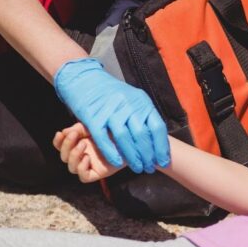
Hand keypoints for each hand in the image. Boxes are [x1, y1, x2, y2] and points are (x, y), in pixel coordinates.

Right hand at [53, 57, 170, 173]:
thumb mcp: (133, 99)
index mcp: (141, 101)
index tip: (163, 161)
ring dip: (132, 157)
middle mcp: (127, 105)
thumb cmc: (112, 94)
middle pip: (142, 135)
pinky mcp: (93, 117)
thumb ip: (144, 116)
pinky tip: (118, 164)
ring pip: (124, 138)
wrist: (85, 78)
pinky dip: (111, 153)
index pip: (156, 127)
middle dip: (148, 155)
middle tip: (150, 168)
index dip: (161, 147)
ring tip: (138, 168)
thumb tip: (158, 139)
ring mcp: (110, 110)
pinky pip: (104, 139)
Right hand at [53, 123, 122, 182]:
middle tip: (75, 135)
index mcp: (79, 144)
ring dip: (73, 156)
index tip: (60, 133)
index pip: (61, 146)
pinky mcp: (98, 174)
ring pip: (72, 168)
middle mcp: (83, 155)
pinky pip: (84, 177)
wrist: (131, 138)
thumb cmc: (113, 130)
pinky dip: (82, 168)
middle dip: (66, 146)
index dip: (58, 142)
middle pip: (64, 157)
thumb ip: (78, 128)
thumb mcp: (94, 125)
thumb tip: (63, 132)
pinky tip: (88, 158)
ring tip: (84, 145)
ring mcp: (90, 165)